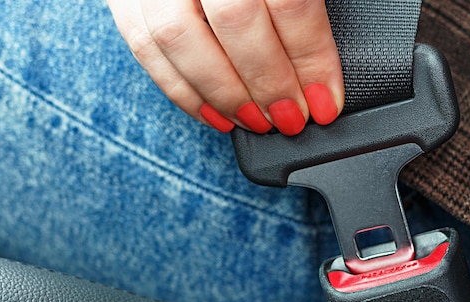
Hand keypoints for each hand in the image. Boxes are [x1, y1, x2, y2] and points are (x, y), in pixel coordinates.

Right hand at [107, 0, 343, 134]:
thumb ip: (296, 10)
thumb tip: (317, 73)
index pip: (289, 3)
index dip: (310, 59)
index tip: (324, 100)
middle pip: (236, 22)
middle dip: (268, 83)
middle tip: (290, 117)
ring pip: (182, 40)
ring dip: (225, 95)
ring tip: (256, 121)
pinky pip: (145, 48)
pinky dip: (183, 92)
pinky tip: (216, 114)